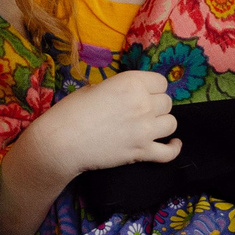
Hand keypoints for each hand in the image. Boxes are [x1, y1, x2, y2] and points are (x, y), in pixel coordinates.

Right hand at [14, 70, 179, 179]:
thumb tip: (128, 94)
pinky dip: (173, 148)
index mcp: (131, 82)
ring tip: (151, 126)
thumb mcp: (95, 88)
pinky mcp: (141, 152)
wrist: (61, 142)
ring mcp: (144, 129)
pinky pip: (169, 152)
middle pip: (167, 102)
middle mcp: (143, 103)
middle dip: (156, 106)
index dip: (152, 88)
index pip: (161, 82)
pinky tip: (173, 144)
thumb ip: (119, 88)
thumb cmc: (71, 111)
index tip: (143, 94)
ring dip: (162, 124)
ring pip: (171, 123)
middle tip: (140, 111)